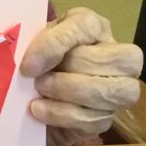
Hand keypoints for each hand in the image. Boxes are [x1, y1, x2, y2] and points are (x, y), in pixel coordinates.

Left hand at [19, 7, 142, 145]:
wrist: (24, 98)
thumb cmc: (34, 61)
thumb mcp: (33, 42)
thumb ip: (37, 45)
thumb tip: (32, 66)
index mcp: (95, 29)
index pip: (88, 26)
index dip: (57, 43)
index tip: (28, 64)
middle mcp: (116, 57)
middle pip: (121, 59)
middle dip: (74, 69)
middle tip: (38, 79)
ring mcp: (117, 91)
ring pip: (118, 92)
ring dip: (72, 92)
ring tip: (40, 92)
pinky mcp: (104, 120)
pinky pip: (96, 120)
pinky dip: (64, 115)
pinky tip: (41, 111)